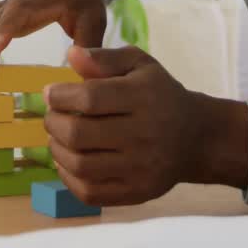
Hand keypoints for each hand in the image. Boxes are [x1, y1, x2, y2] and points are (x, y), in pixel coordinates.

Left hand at [44, 45, 247, 205]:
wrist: (197, 137)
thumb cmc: (160, 95)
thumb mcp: (139, 65)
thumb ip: (104, 58)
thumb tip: (71, 54)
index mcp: (144, 97)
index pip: (90, 98)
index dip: (60, 96)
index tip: (50, 93)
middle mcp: (144, 134)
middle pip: (79, 134)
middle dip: (54, 123)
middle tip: (52, 116)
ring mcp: (141, 168)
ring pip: (81, 165)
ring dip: (57, 150)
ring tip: (58, 137)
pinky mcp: (137, 193)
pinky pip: (90, 192)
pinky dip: (68, 177)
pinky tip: (68, 161)